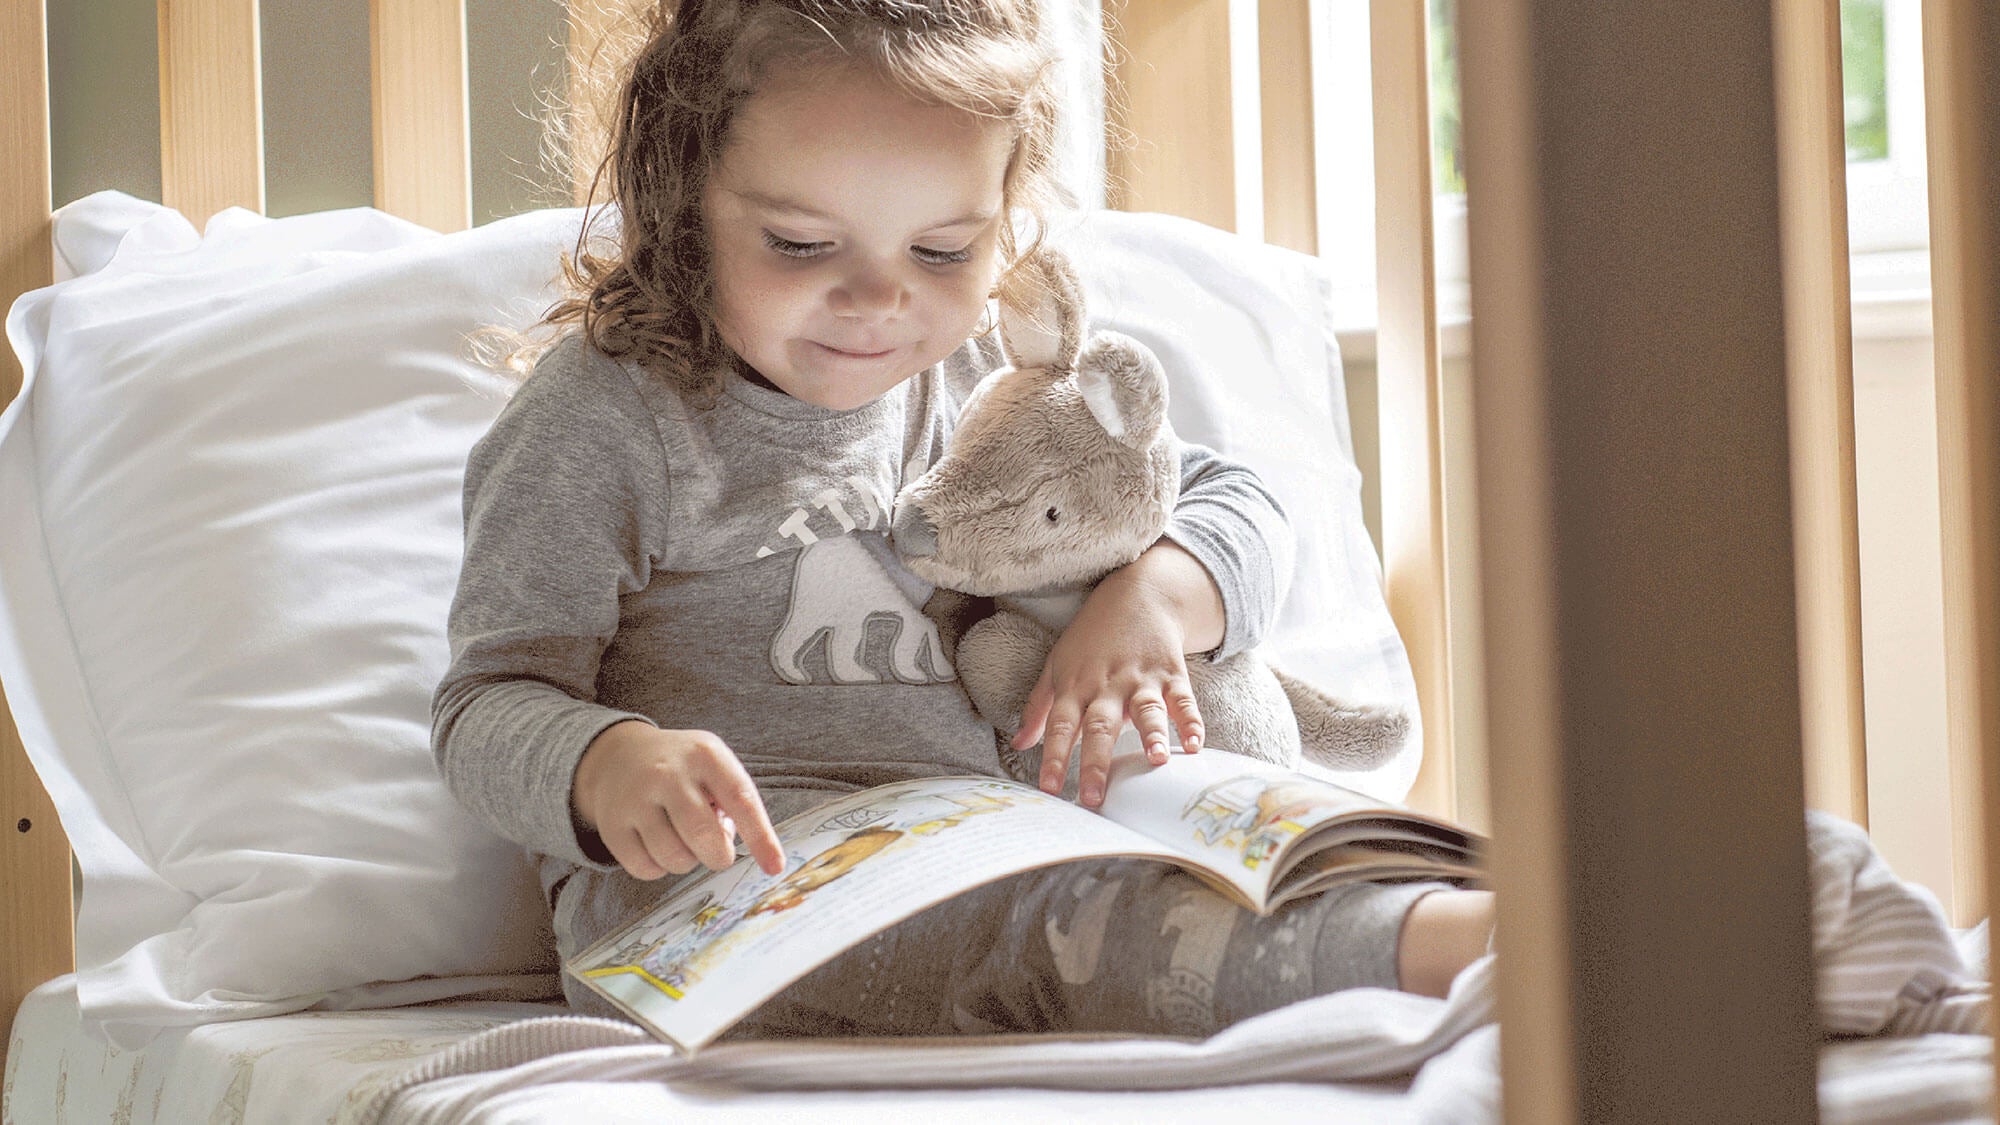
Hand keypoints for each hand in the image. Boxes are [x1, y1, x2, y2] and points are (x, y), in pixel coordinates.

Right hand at [572, 721, 785, 879]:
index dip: (761, 837)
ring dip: (687, 861)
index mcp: (705, 755)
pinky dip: (659, 867)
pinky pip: (646, 869)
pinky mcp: (611, 824)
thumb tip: (732, 846)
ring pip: (675, 858)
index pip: (741, 798)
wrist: (619, 755)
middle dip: (719, 855)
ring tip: (682, 838)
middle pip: (704, 836)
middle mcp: (668, 773)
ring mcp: (635, 798)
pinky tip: (657, 843)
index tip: (774, 867)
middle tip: (717, 851)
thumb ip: (733, 801)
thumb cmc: (682, 768)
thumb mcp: (713, 765)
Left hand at [1012, 558, 1207, 808]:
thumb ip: (1039, 707)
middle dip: (1095, 762)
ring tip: (1155, 761)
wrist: (1139, 595)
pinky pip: (1183, 700)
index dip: (1053, 756)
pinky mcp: (1172, 674)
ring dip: (1151, 735)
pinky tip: (1195, 744)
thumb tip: (1018, 744)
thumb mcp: (1058, 665)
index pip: (1059, 725)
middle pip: (1099, 726)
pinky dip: (1190, 721)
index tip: (1048, 789)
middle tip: (1093, 797)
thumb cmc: (1092, 637)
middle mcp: (1108, 685)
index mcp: (1076, 686)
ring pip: (1145, 711)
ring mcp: (1142, 679)